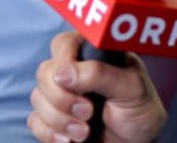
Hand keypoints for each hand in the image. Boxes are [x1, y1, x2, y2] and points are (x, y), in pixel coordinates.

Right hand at [28, 31, 166, 142]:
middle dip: (63, 98)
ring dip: (60, 120)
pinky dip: (51, 134)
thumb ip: (100, 74)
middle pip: (45, 73)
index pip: (64, 44)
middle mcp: (74, 72)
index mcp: (93, 55)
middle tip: (88, 112)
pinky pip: (35, 121)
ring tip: (85, 132)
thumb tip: (63, 72)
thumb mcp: (131, 88)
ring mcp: (61, 96)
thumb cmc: (140, 113)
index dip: (64, 61)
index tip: (75, 83)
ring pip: (37, 98)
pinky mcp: (53, 119)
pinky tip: (71, 140)